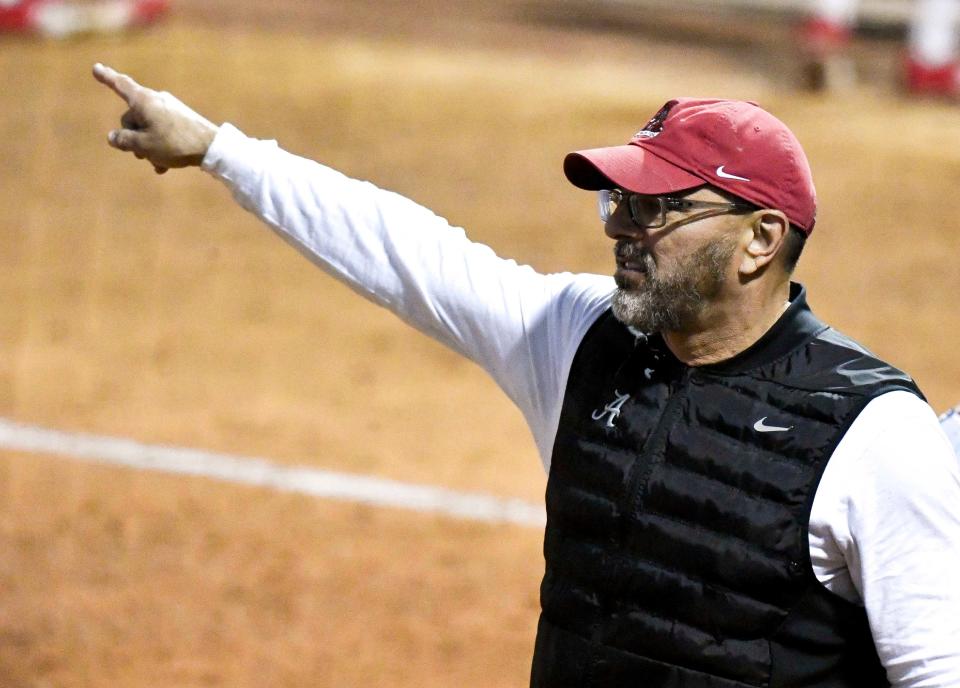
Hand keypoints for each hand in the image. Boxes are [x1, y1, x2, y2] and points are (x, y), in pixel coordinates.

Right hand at [92, 63, 219, 174]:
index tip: (96, 68)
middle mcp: (156, 100)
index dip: (107, 78)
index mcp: (143, 100)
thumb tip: (113, 137)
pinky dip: (159, 147)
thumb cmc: (174, 144)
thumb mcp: (143, 145)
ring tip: (157, 162)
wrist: (211, 148)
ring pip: (147, 127)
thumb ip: (124, 140)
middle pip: (132, 116)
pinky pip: (162, 131)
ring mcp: (169, 109)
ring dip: (147, 146)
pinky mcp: (180, 119)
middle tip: (143, 154)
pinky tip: (164, 165)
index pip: (120, 85)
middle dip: (133, 137)